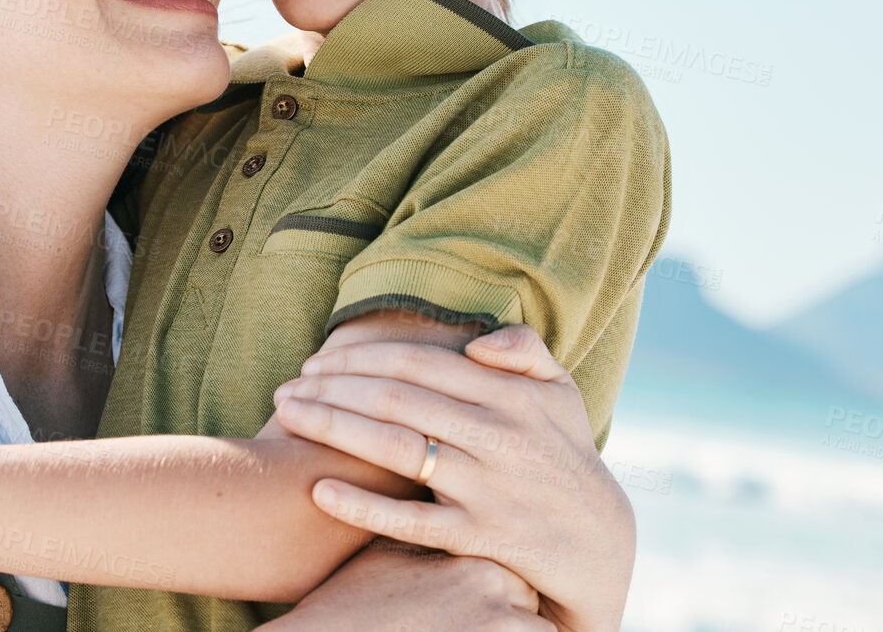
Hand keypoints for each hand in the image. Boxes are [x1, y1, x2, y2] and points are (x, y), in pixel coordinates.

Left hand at [271, 325, 632, 631]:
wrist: (597, 542)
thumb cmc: (562, 452)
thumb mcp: (560, 391)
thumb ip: (524, 348)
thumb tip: (478, 339)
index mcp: (509, 395)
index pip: (417, 361)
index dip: (358, 355)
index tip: (316, 358)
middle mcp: (497, 437)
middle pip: (395, 400)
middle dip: (331, 387)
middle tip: (285, 386)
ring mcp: (487, 488)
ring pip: (395, 451)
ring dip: (332, 429)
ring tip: (286, 417)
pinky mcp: (478, 537)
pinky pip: (411, 522)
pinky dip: (362, 507)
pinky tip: (318, 489)